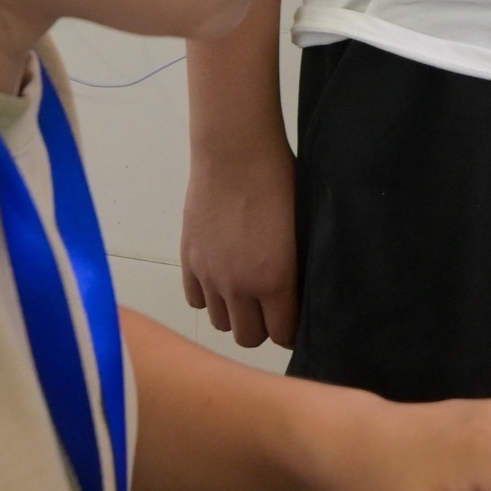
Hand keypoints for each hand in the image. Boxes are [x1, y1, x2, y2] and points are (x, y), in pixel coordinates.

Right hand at [178, 145, 297, 349]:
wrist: (235, 153)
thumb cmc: (280, 182)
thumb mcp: (301, 230)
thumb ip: (296, 270)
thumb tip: (298, 293)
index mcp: (275, 281)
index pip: (282, 335)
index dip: (290, 331)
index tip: (293, 319)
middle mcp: (239, 287)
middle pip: (248, 338)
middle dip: (262, 328)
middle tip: (269, 308)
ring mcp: (210, 276)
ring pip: (220, 323)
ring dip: (234, 314)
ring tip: (243, 293)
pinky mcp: (188, 260)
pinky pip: (196, 300)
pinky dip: (208, 296)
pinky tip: (220, 278)